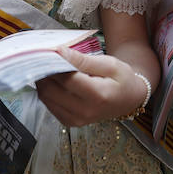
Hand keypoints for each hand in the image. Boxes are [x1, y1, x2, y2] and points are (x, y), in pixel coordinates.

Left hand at [35, 46, 150, 126]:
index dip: (54, 64)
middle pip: (51, 90)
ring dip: (44, 81)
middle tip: (48, 58)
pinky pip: (49, 105)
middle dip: (45, 72)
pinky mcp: (70, 122)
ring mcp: (77, 119)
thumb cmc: (122, 80)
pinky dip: (48, 91)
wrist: (128, 99)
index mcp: (98, 96)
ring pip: (46, 98)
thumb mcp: (109, 64)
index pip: (66, 79)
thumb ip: (83, 60)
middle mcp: (85, 111)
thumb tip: (60, 52)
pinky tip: (55, 82)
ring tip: (51, 68)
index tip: (51, 52)